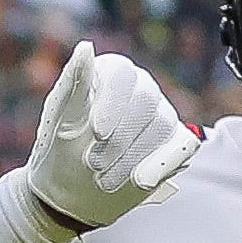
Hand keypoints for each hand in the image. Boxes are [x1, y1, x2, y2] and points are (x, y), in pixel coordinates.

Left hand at [24, 41, 199, 232]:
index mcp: (109, 74)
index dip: (112, 103)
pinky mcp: (173, 143)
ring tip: (104, 180)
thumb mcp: (59, 121)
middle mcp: (139, 89)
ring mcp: (160, 115)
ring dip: (133, 157)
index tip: (97, 133)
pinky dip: (162, 164)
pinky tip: (141, 181)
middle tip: (94, 164)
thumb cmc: (60, 152)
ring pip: (162, 125)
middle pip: (146, 99)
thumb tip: (85, 47)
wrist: (70, 195)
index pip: (121, 74)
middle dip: (120, 137)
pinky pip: (182, 146)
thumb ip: (73, 83)